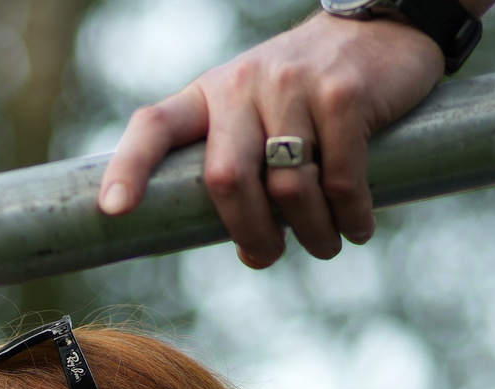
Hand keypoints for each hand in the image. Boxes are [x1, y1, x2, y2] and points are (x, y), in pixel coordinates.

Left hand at [97, 10, 455, 267]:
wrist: (381, 26)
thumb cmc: (306, 88)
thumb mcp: (253, 108)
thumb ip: (236, 161)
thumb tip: (247, 248)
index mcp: (208, 94)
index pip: (153, 127)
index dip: (128, 169)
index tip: (113, 211)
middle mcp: (242, 84)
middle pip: (226, 179)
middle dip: (249, 233)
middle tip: (268, 254)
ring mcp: (293, 85)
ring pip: (288, 187)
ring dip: (311, 232)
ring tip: (325, 244)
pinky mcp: (344, 94)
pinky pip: (341, 177)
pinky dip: (351, 215)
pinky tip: (358, 228)